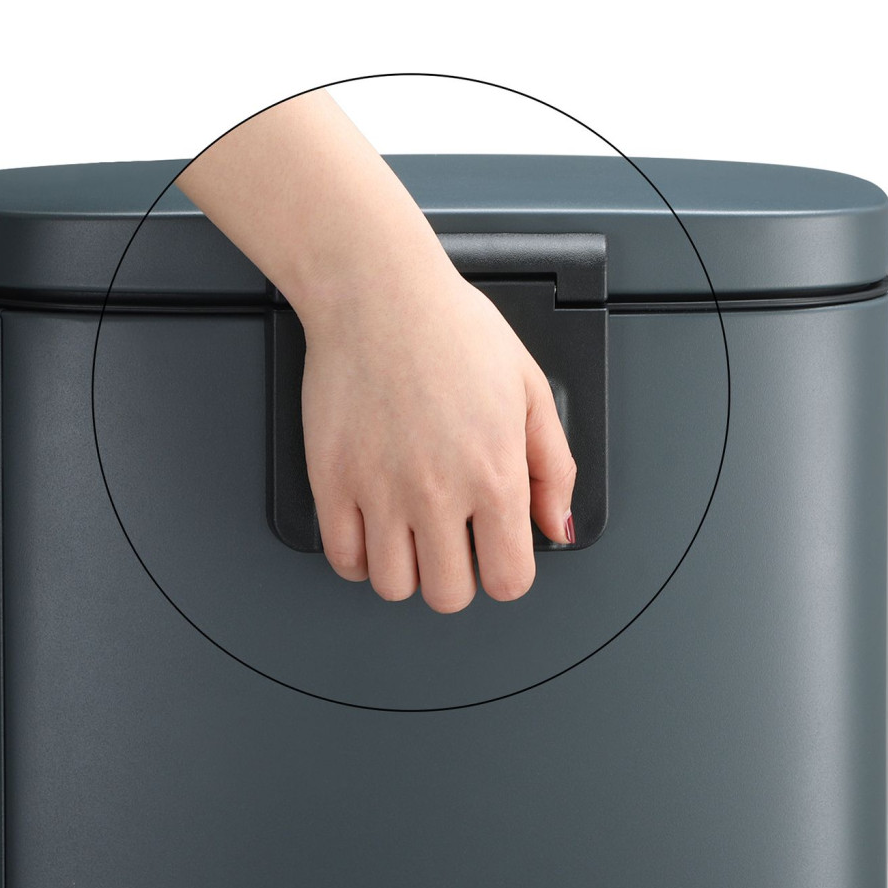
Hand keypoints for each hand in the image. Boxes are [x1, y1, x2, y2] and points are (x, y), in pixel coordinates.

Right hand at [300, 259, 576, 612]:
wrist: (377, 293)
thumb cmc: (452, 328)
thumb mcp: (529, 389)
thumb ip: (553, 466)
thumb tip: (556, 524)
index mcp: (495, 474)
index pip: (509, 580)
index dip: (505, 571)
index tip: (494, 552)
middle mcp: (438, 494)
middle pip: (448, 594)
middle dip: (455, 575)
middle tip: (451, 540)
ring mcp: (379, 491)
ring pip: (393, 586)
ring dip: (406, 569)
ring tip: (409, 532)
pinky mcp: (331, 482)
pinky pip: (343, 559)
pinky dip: (359, 556)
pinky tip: (372, 527)